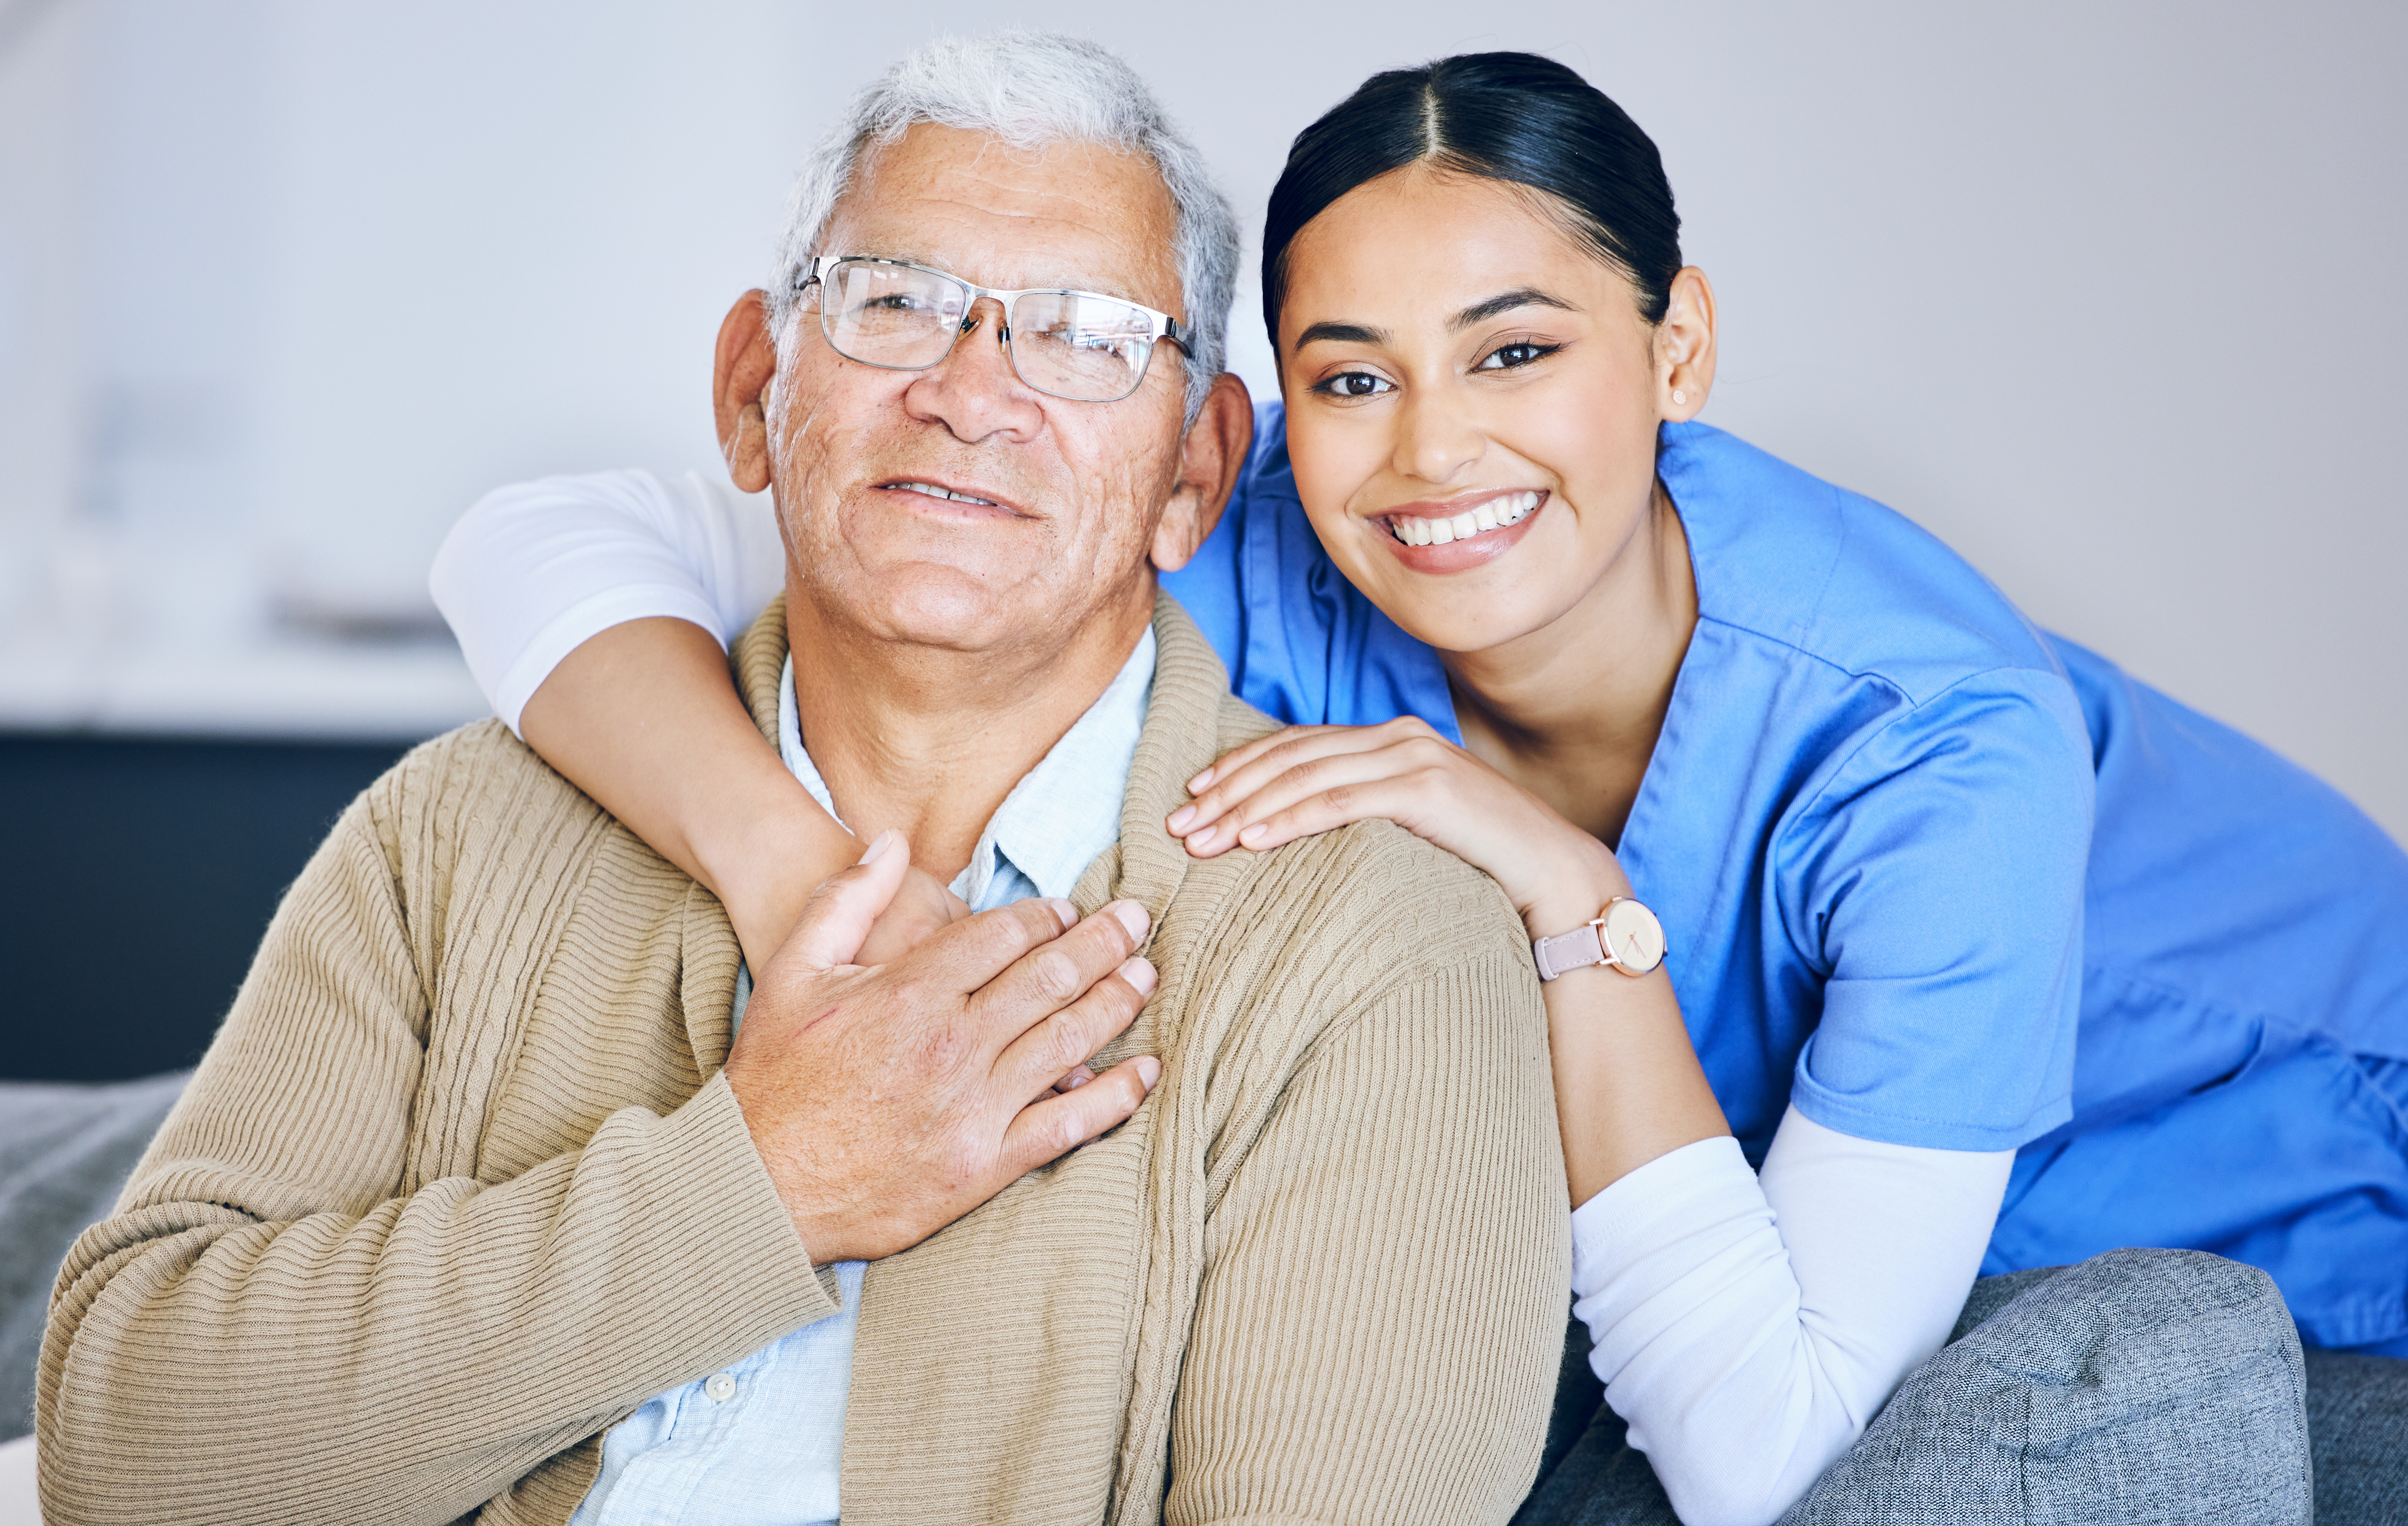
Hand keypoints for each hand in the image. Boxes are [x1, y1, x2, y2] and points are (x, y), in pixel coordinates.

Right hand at [724, 830, 1161, 1263]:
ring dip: (1118, 1002)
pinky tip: (1146, 1073)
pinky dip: (1115, 1097)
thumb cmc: (773, 1077)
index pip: (1003, 935)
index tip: (1068, 910)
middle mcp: (952, 1044)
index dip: (1045, 915)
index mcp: (909, 992)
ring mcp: (973, 1108)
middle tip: (1139, 920)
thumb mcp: (792, 970)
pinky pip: (1068, 1126)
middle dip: (1103, 943)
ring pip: (1069, 1040)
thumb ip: (845, 899)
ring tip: (1148, 976)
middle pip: (1050, 977)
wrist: (759, 1187)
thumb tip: (891, 840)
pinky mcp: (984, 1166)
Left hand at [1165, 718, 1625, 931]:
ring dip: (1245, 808)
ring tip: (1200, 839)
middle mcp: (1396, 736)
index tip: (1193, 796)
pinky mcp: (1425, 788)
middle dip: (1227, 790)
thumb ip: (1362, 811)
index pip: (1296, 746)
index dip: (1239, 767)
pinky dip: (1289, 819)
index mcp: (1388, 739)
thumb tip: (1299, 830)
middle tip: (1177, 823)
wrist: (1550, 870)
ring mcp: (1412, 757)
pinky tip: (1251, 839)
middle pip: (1290, 757)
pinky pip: (1340, 802)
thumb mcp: (1408, 825)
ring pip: (1306, 777)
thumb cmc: (1476, 857)